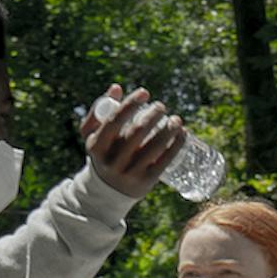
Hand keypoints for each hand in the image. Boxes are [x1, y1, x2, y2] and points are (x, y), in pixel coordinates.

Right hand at [80, 82, 183, 198]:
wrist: (110, 189)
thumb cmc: (105, 152)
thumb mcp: (94, 133)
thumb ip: (101, 109)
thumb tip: (117, 88)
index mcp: (96, 145)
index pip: (114, 120)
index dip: (131, 104)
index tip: (145, 93)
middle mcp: (112, 160)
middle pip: (137, 132)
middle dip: (153, 115)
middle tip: (161, 106)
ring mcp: (130, 172)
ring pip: (155, 147)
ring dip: (169, 129)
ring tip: (176, 119)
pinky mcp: (146, 181)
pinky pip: (165, 160)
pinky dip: (177, 144)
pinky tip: (183, 134)